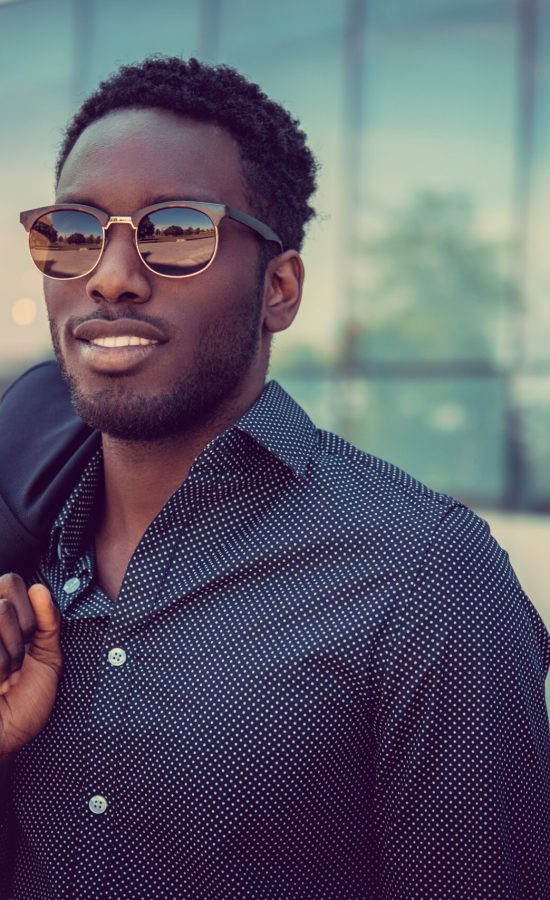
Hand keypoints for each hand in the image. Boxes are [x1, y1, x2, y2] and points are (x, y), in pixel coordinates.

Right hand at [0, 574, 61, 755]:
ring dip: (7, 653)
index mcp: (1, 619)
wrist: (2, 740)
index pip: (12, 582)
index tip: (28, 642)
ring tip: (0, 675)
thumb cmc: (24, 703)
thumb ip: (48, 621)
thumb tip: (38, 589)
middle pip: (4, 598)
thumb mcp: (47, 658)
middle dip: (19, 633)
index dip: (28, 612)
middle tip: (13, 662)